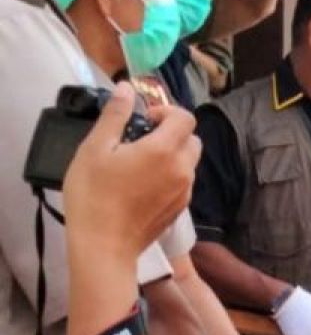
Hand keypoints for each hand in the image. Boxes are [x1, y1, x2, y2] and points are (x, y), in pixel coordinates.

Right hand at [63, 82, 196, 260]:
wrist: (104, 246)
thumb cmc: (94, 194)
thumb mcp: (95, 148)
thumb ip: (115, 116)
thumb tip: (127, 89)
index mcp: (165, 150)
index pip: (186, 117)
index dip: (167, 112)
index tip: (144, 120)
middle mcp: (183, 170)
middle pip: (192, 139)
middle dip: (173, 132)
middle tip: (142, 139)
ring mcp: (185, 192)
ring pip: (189, 163)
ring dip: (172, 155)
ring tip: (139, 163)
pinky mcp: (180, 209)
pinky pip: (183, 183)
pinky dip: (170, 176)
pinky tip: (142, 185)